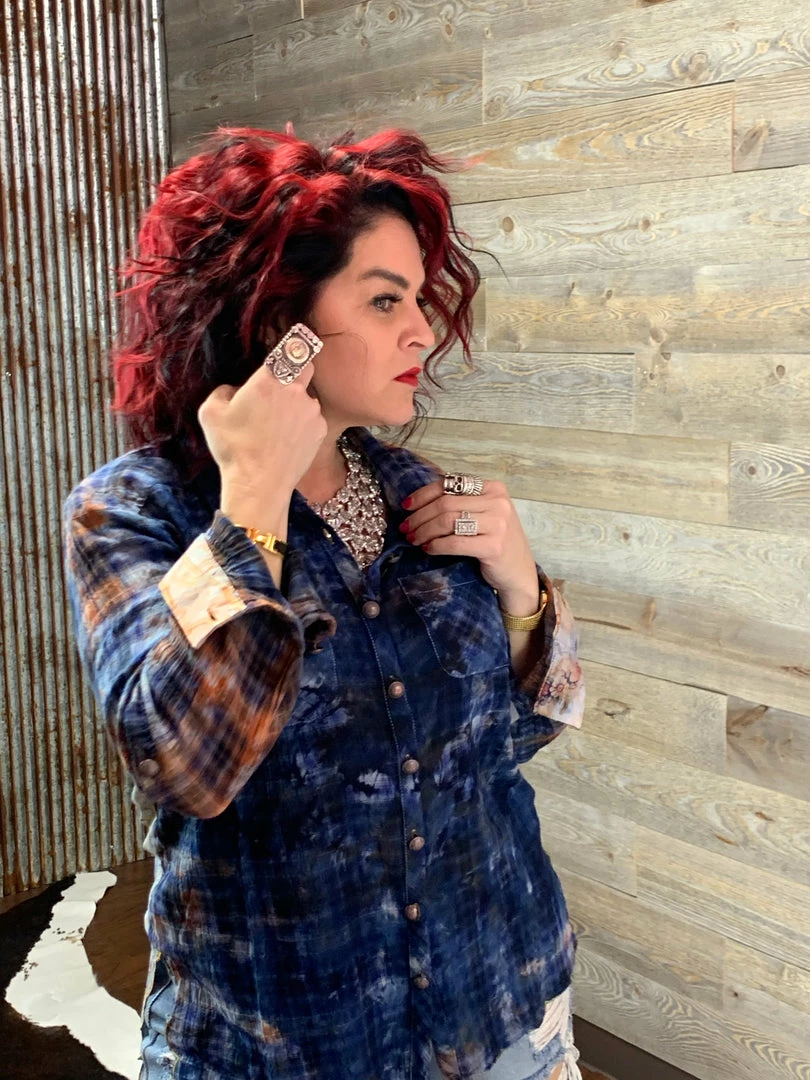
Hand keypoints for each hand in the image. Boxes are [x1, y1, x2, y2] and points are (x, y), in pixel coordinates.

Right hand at [199, 359, 326, 526]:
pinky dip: (304, 424)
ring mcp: (312, 411)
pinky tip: (287, 439)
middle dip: (297, 371)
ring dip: (298, 403)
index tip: (287, 349)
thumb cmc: (233, 448)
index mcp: (269, 379)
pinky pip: (313, 419)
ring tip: (279, 425)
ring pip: (308, 397)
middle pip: (307, 366)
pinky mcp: (320, 430)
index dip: (290, 346)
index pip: (290, 347)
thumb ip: (224, 390)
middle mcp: (296, 390)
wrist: (258, 484)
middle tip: (280, 388)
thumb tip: (236, 389)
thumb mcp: (210, 412)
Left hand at [400, 479, 540, 612]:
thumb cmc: (496, 542)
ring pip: (447, 521)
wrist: (518, 573)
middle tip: (406, 527)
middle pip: (446, 503)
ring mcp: (498, 524)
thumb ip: (461, 503)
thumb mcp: (484, 515)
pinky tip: (427, 549)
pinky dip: (436, 545)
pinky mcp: (493, 546)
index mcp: (494, 488)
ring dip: (424, 531)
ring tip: (413, 538)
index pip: (451, 484)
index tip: (406, 506)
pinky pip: (454, 542)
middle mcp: (498, 502)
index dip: (424, 494)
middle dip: (420, 516)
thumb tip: (418, 503)